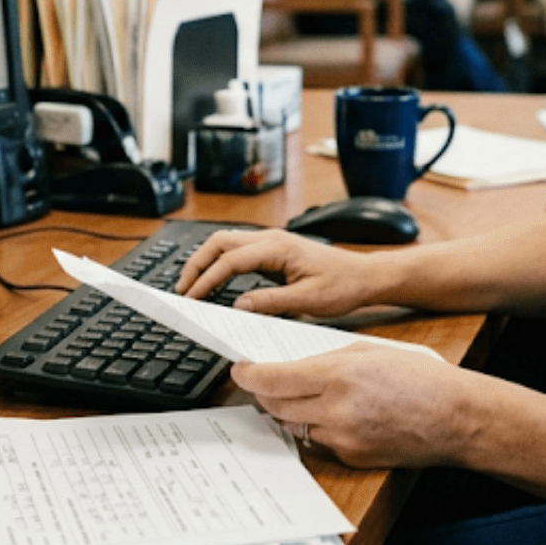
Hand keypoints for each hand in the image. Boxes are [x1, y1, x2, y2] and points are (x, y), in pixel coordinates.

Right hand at [176, 228, 381, 317]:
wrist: (363, 276)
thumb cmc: (342, 285)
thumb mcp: (308, 301)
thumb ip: (271, 302)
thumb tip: (238, 305)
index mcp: (277, 248)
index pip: (230, 260)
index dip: (206, 280)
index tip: (192, 298)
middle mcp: (271, 238)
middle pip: (219, 242)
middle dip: (196, 264)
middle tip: (182, 290)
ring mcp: (271, 241)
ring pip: (226, 243)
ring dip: (206, 261)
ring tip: (192, 285)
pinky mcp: (274, 250)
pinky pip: (238, 250)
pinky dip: (220, 262)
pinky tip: (215, 280)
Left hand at [234, 344, 468, 467]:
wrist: (455, 417)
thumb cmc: (420, 378)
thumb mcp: (369, 352)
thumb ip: (327, 359)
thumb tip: (295, 366)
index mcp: (339, 376)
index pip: (275, 379)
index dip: (250, 375)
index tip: (240, 370)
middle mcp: (336, 411)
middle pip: (277, 406)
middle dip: (264, 393)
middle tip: (261, 381)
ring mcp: (343, 439)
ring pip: (295, 425)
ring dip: (290, 411)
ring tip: (302, 396)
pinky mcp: (352, 458)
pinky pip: (319, 442)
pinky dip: (316, 427)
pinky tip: (332, 414)